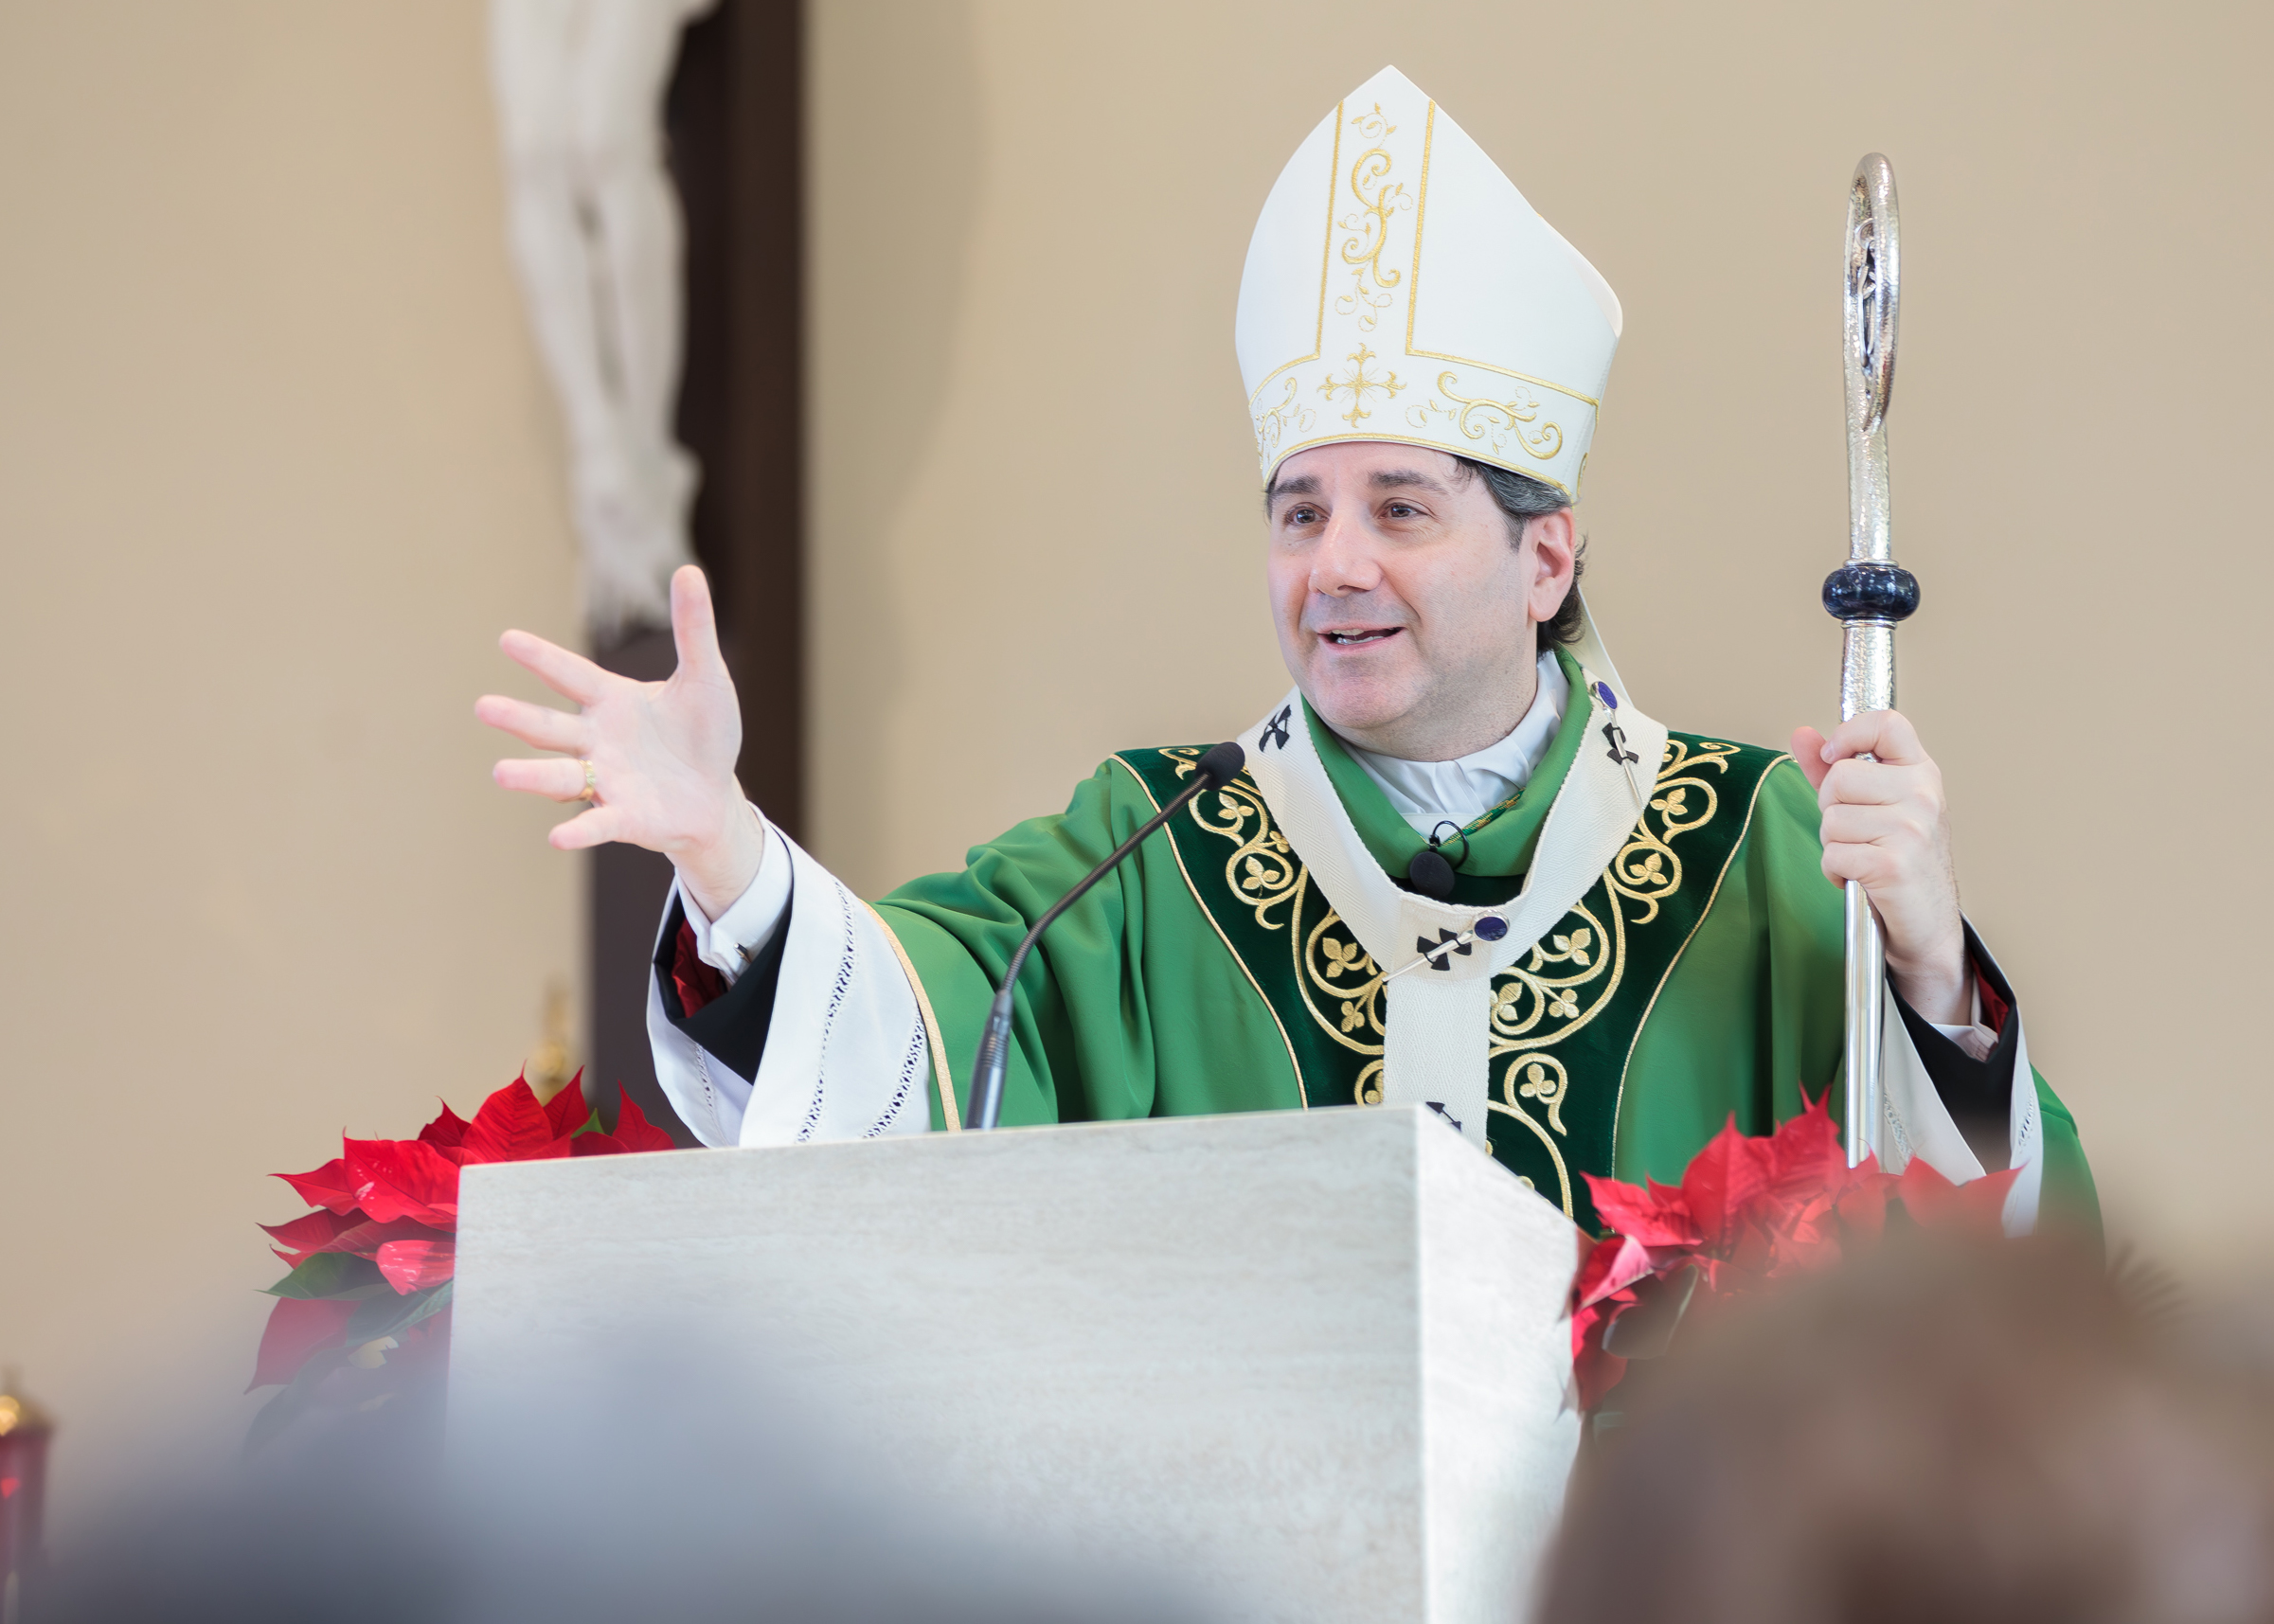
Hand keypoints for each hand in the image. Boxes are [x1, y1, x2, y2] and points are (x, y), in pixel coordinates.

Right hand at [477, 566, 765, 919]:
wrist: (715, 796)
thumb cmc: (704, 735)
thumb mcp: (706, 677)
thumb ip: (694, 629)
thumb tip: (689, 570)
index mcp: (612, 702)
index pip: (572, 675)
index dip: (542, 659)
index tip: (507, 639)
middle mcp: (598, 741)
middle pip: (551, 728)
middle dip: (519, 718)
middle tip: (483, 707)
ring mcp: (607, 781)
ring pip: (561, 776)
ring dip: (532, 776)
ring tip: (500, 773)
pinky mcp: (625, 817)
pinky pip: (598, 823)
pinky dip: (579, 830)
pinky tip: (557, 838)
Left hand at [1790, 710, 1968, 1025]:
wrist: (1927, 923)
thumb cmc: (1898, 860)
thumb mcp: (1871, 806)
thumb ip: (1833, 769)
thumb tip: (1801, 733)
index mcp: (1921, 772)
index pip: (1886, 723)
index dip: (1850, 734)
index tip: (1834, 756)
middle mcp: (1923, 794)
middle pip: (1839, 777)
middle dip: (1830, 809)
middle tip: (1856, 833)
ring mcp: (1913, 828)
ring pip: (1831, 819)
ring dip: (1833, 844)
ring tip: (1862, 856)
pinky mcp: (1895, 864)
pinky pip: (1834, 854)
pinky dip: (1836, 871)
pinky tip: (1860, 877)